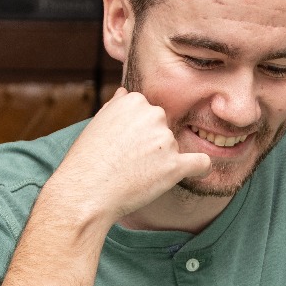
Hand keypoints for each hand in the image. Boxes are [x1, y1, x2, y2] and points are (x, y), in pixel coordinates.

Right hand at [47, 87, 211, 224]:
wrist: (85, 192)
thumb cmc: (87, 160)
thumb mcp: (98, 122)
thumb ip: (117, 106)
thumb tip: (126, 93)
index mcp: (135, 100)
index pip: (148, 113)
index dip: (139, 131)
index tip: (126, 145)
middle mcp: (153, 115)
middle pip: (163, 128)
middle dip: (152, 143)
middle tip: (129, 161)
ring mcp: (166, 140)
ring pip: (174, 147)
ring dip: (162, 160)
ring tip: (135, 174)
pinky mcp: (174, 166)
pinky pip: (200, 163)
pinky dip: (200, 168)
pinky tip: (197, 172)